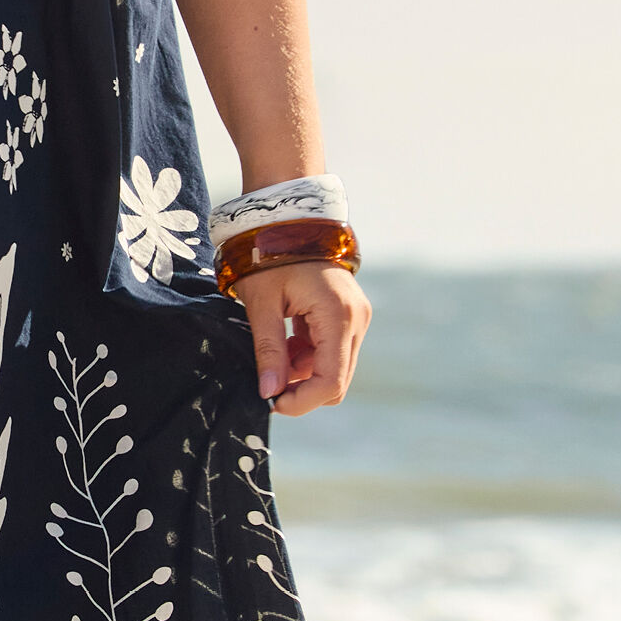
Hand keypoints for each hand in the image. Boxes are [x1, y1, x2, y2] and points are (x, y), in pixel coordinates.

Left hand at [234, 261, 368, 414]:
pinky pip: (333, 351)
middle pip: (338, 380)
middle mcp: (357, 319)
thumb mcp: (262, 303)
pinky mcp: (350, 314)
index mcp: (338, 315)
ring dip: (304, 372)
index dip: (302, 401)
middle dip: (303, 390)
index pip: (331, 381)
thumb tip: (269, 393)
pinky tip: (286, 340)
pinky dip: (309, 356)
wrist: (290, 217)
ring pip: (335, 368)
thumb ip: (268, 350)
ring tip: (273, 352)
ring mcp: (358, 316)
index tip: (272, 403)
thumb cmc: (270, 253)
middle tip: (267, 382)